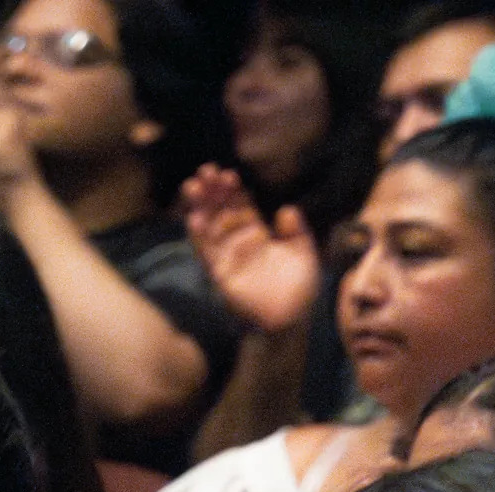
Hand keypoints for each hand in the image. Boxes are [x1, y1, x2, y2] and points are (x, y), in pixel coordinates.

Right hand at [180, 165, 319, 333]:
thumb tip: (286, 210)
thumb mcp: (303, 251)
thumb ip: (295, 230)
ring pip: (209, 228)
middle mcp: (238, 242)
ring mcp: (227, 257)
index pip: (240, 206)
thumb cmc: (300, 287)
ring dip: (200, 207)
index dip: (233, 191)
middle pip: (220, 212)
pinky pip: (207, 253)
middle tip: (204, 171)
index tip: (227, 174)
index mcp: (257, 234)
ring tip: (192, 187)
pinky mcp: (220, 274)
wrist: (292, 318)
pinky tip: (194, 218)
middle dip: (211, 192)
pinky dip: (199, 237)